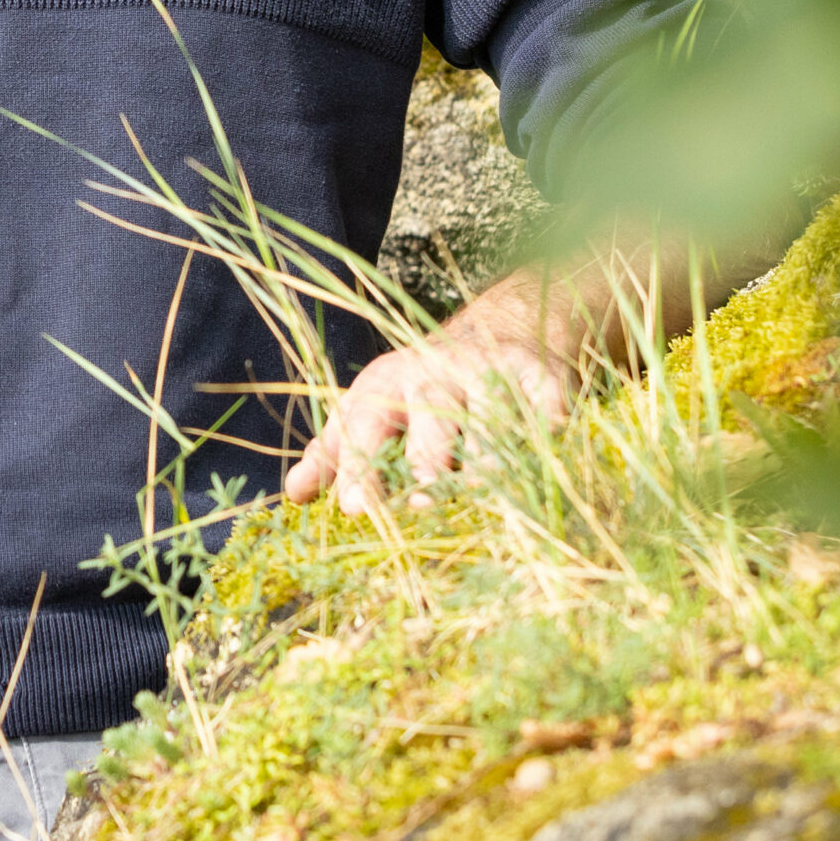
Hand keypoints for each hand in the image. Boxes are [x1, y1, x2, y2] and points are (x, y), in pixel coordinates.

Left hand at [286, 278, 579, 511]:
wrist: (501, 331)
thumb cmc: (424, 389)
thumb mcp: (374, 408)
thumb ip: (337, 452)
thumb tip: (294, 495)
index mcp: (388, 383)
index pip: (367, 422)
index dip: (361, 465)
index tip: (355, 509)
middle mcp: (437, 374)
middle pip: (428, 418)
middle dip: (424, 462)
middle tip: (422, 506)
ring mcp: (491, 374)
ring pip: (488, 419)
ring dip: (486, 459)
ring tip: (482, 497)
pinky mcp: (542, 377)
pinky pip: (545, 408)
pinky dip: (545, 432)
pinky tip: (543, 457)